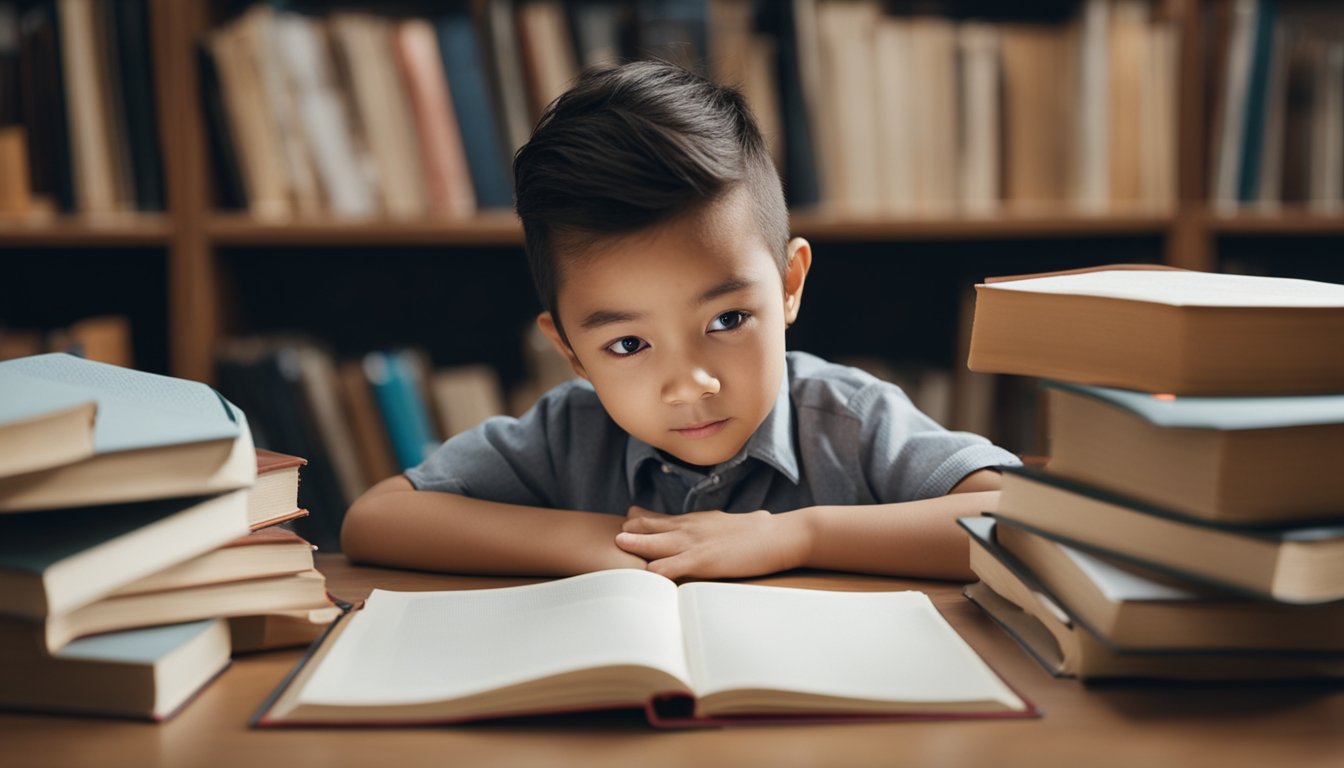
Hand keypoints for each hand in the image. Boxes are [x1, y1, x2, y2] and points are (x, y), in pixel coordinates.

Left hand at [615, 506, 810, 579]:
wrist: (780, 535)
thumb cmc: (762, 533)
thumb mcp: (733, 526)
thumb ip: (718, 528)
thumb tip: (721, 530)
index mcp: (699, 521)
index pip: (664, 517)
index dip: (644, 519)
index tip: (629, 518)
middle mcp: (692, 528)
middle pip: (654, 525)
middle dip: (633, 528)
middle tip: (615, 530)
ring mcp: (696, 543)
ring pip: (656, 542)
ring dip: (636, 543)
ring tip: (617, 542)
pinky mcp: (703, 561)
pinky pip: (671, 567)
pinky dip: (655, 572)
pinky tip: (643, 576)